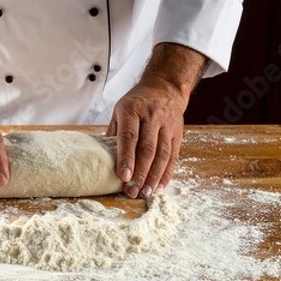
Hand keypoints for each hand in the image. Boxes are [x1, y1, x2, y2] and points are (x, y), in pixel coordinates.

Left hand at [107, 43, 206, 197]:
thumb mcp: (120, 110)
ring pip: (162, 155)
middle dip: (140, 173)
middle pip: (147, 149)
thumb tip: (103, 159)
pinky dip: (166, 174)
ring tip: (146, 193)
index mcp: (132, 110)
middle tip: (133, 191)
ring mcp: (167, 125)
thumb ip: (114, 133)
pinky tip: (159, 186)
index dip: (127, 158)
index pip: (129, 137)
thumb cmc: (137, 103)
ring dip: (154, 177)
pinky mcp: (178, 133)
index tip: (123, 177)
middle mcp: (152, 117)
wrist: (165, 87)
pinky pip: (174, 156)